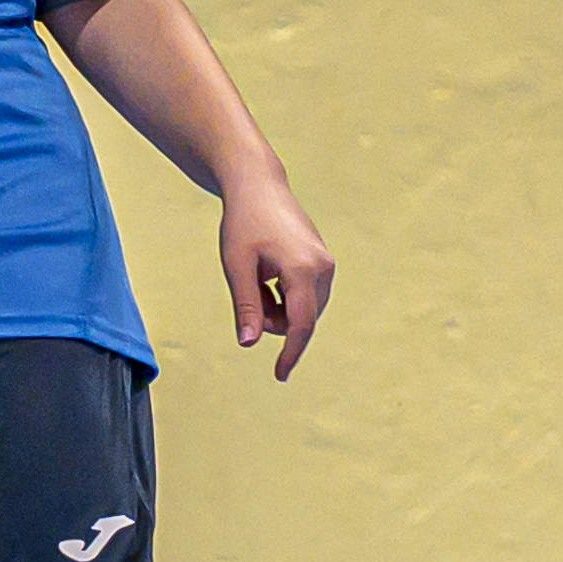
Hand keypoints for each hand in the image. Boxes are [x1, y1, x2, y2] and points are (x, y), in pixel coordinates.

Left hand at [218, 173, 336, 380]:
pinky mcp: (323, 262)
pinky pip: (305, 296)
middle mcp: (323, 268)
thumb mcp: (237, 266)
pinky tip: (267, 273)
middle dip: (271, 318)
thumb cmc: (243, 223)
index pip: (301, 325)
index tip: (279, 375)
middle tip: (247, 288)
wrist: (259, 186)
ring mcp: (326, 264)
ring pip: (302, 310)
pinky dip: (283, 296)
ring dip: (276, 307)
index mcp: (303, 270)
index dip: (290, 353)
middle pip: (299, 319)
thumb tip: (249, 343)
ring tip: (256, 277)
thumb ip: (246, 306)